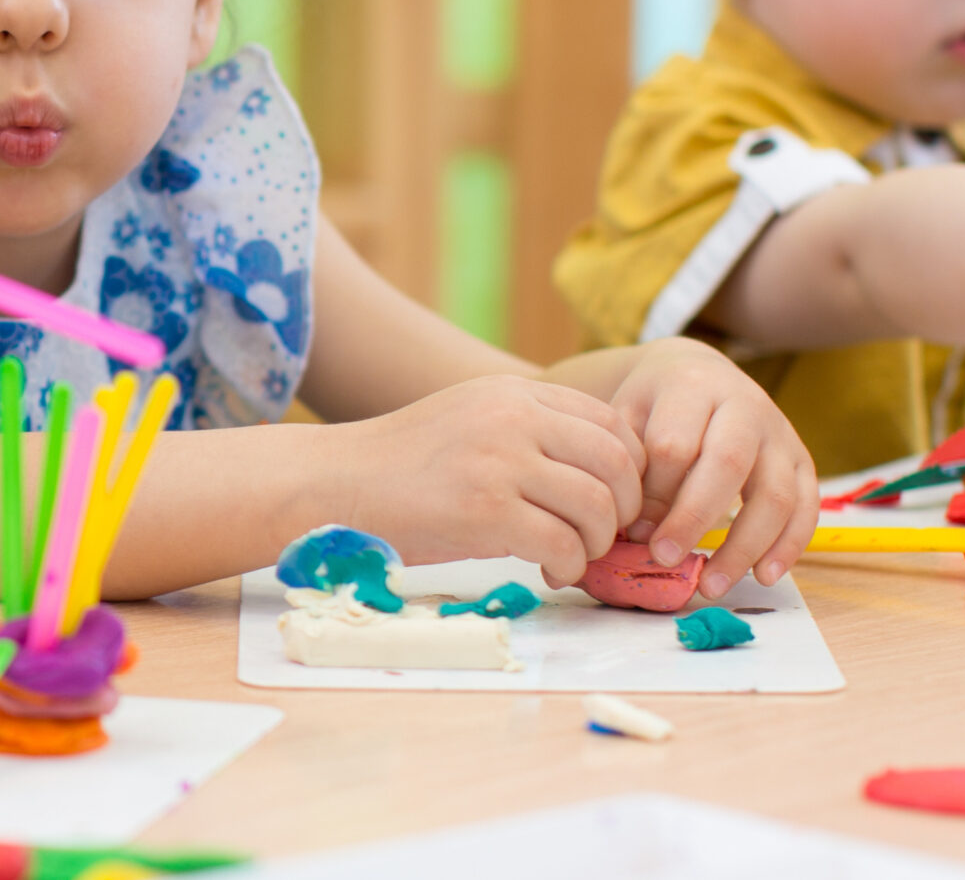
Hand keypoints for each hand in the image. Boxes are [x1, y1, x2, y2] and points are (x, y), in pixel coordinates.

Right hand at [344, 375, 645, 587]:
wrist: (335, 483)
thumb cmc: (403, 466)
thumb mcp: (471, 420)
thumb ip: (528, 430)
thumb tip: (596, 474)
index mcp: (513, 393)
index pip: (609, 423)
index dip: (629, 470)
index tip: (616, 502)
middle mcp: (512, 417)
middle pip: (615, 463)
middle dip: (623, 510)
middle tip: (602, 536)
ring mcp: (499, 461)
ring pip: (596, 506)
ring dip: (597, 542)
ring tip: (573, 555)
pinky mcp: (484, 510)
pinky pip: (562, 544)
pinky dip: (568, 566)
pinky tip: (548, 570)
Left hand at [607, 338, 816, 598]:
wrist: (697, 373)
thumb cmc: (655, 405)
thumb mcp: (629, 416)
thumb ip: (632, 467)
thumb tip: (641, 534)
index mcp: (693, 386)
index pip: (674, 444)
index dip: (654, 493)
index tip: (635, 532)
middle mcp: (744, 404)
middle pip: (728, 464)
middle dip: (695, 518)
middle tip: (665, 559)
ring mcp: (780, 432)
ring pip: (774, 493)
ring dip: (744, 546)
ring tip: (712, 584)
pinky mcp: (802, 458)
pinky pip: (806, 506)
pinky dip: (790, 545)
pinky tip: (764, 575)